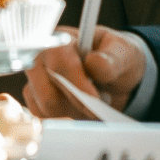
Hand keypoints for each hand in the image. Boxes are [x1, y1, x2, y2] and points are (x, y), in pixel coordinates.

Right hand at [23, 26, 143, 117]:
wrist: (116, 76)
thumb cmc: (116, 58)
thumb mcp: (123, 52)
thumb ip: (111, 59)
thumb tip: (94, 63)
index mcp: (60, 40)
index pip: (58, 61)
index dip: (75, 83)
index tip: (94, 98)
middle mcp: (41, 59)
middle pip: (48, 93)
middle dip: (76, 104)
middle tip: (99, 105)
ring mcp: (36, 81)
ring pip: (47, 109)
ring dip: (73, 113)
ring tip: (92, 104)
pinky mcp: (37, 100)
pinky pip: (45, 118)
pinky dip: (66, 119)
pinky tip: (81, 111)